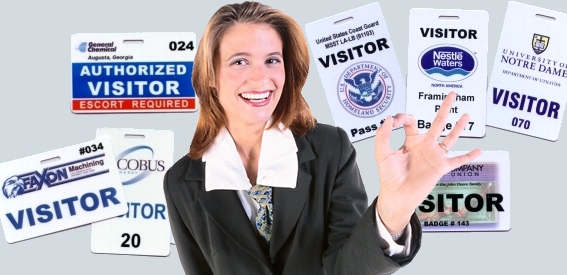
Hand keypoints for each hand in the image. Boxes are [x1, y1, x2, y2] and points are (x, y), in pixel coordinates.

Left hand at [374, 92, 481, 233]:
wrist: (397, 195)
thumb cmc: (388, 176)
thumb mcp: (381, 153)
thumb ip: (383, 135)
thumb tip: (389, 118)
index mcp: (410, 141)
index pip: (411, 122)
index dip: (403, 117)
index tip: (396, 121)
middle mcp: (424, 146)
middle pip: (437, 122)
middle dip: (444, 108)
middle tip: (452, 95)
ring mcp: (434, 155)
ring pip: (450, 137)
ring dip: (458, 127)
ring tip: (465, 114)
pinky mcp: (441, 167)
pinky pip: (458, 160)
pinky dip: (468, 156)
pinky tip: (479, 150)